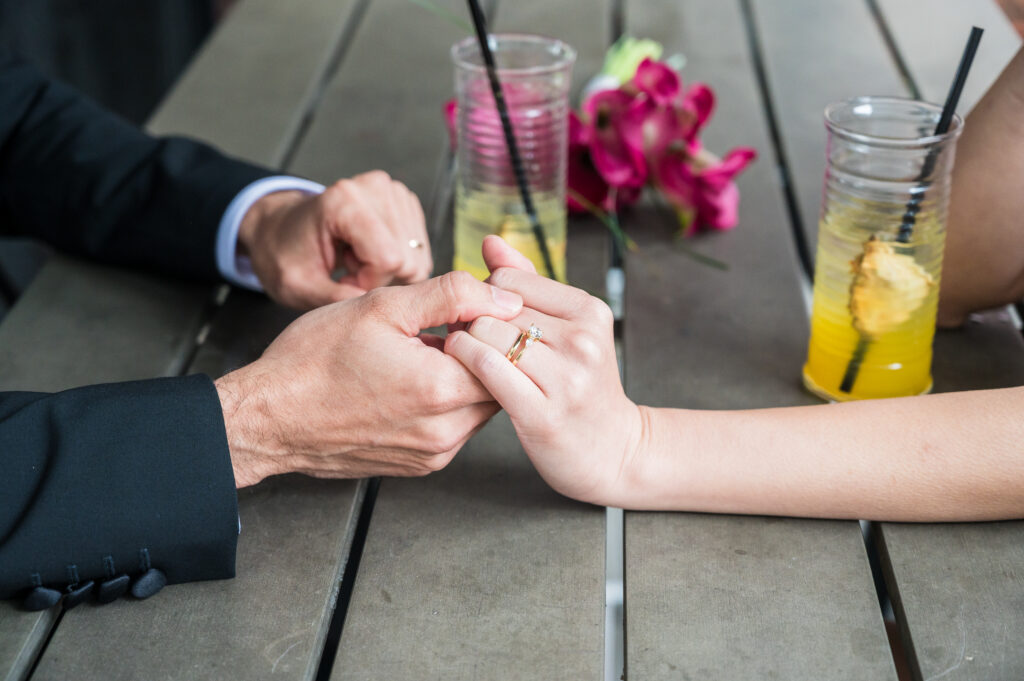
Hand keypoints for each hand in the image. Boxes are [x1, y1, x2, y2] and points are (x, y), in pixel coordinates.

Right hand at [216, 270, 522, 486]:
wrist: (268, 418)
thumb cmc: (313, 361)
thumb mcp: (382, 307)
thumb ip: (453, 295)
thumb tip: (505, 294)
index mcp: (441, 389)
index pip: (507, 352)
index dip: (495, 322)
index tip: (470, 306)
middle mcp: (445, 431)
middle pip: (501, 382)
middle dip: (484, 350)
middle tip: (449, 326)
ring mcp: (434, 454)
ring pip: (480, 406)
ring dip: (466, 377)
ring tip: (428, 352)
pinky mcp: (421, 466)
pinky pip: (456, 429)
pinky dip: (447, 403)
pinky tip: (414, 380)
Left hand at [238, 171, 431, 309]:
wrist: (279, 228)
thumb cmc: (284, 254)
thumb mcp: (297, 286)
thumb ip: (336, 299)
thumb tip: (378, 311)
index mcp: (344, 201)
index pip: (388, 258)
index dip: (370, 283)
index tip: (342, 282)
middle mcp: (375, 188)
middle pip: (407, 258)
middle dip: (379, 276)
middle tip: (346, 271)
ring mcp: (392, 191)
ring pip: (417, 255)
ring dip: (388, 268)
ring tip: (354, 260)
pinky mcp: (403, 201)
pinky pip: (418, 248)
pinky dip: (395, 258)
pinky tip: (366, 252)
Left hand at [445, 236, 642, 504]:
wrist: (613, 451)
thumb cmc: (579, 386)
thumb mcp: (568, 327)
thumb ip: (527, 282)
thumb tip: (490, 241)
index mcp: (590, 311)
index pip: (510, 279)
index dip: (484, 295)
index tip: (481, 317)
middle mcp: (582, 340)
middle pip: (495, 307)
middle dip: (471, 319)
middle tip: (466, 338)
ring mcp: (566, 377)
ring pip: (486, 335)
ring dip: (462, 342)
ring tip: (463, 355)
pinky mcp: (542, 412)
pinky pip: (485, 368)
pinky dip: (464, 363)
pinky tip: (461, 370)